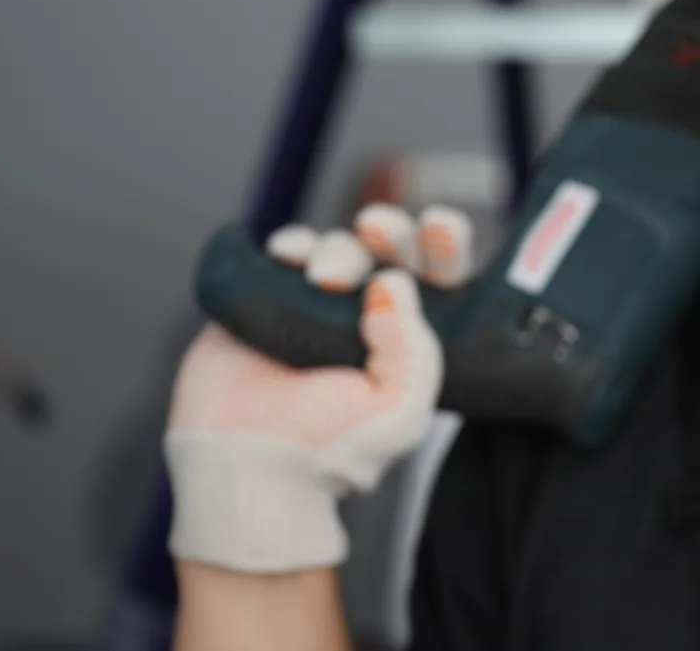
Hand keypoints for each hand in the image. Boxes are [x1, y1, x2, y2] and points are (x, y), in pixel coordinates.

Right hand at [163, 205, 477, 573]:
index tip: (439, 227)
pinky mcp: (265, 300)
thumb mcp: (400, 410)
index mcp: (411, 336)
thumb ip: (415, 348)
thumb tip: (392, 282)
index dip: (444, 243)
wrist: (255, 473)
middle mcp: (368, 315)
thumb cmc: (334, 453)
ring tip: (326, 281)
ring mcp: (315, 305)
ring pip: (338, 247)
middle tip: (376, 231)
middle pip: (389, 249)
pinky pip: (282, 256)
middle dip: (391, 231)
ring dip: (340, 249)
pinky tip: (291, 253)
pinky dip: (291, 244)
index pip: (439, 275)